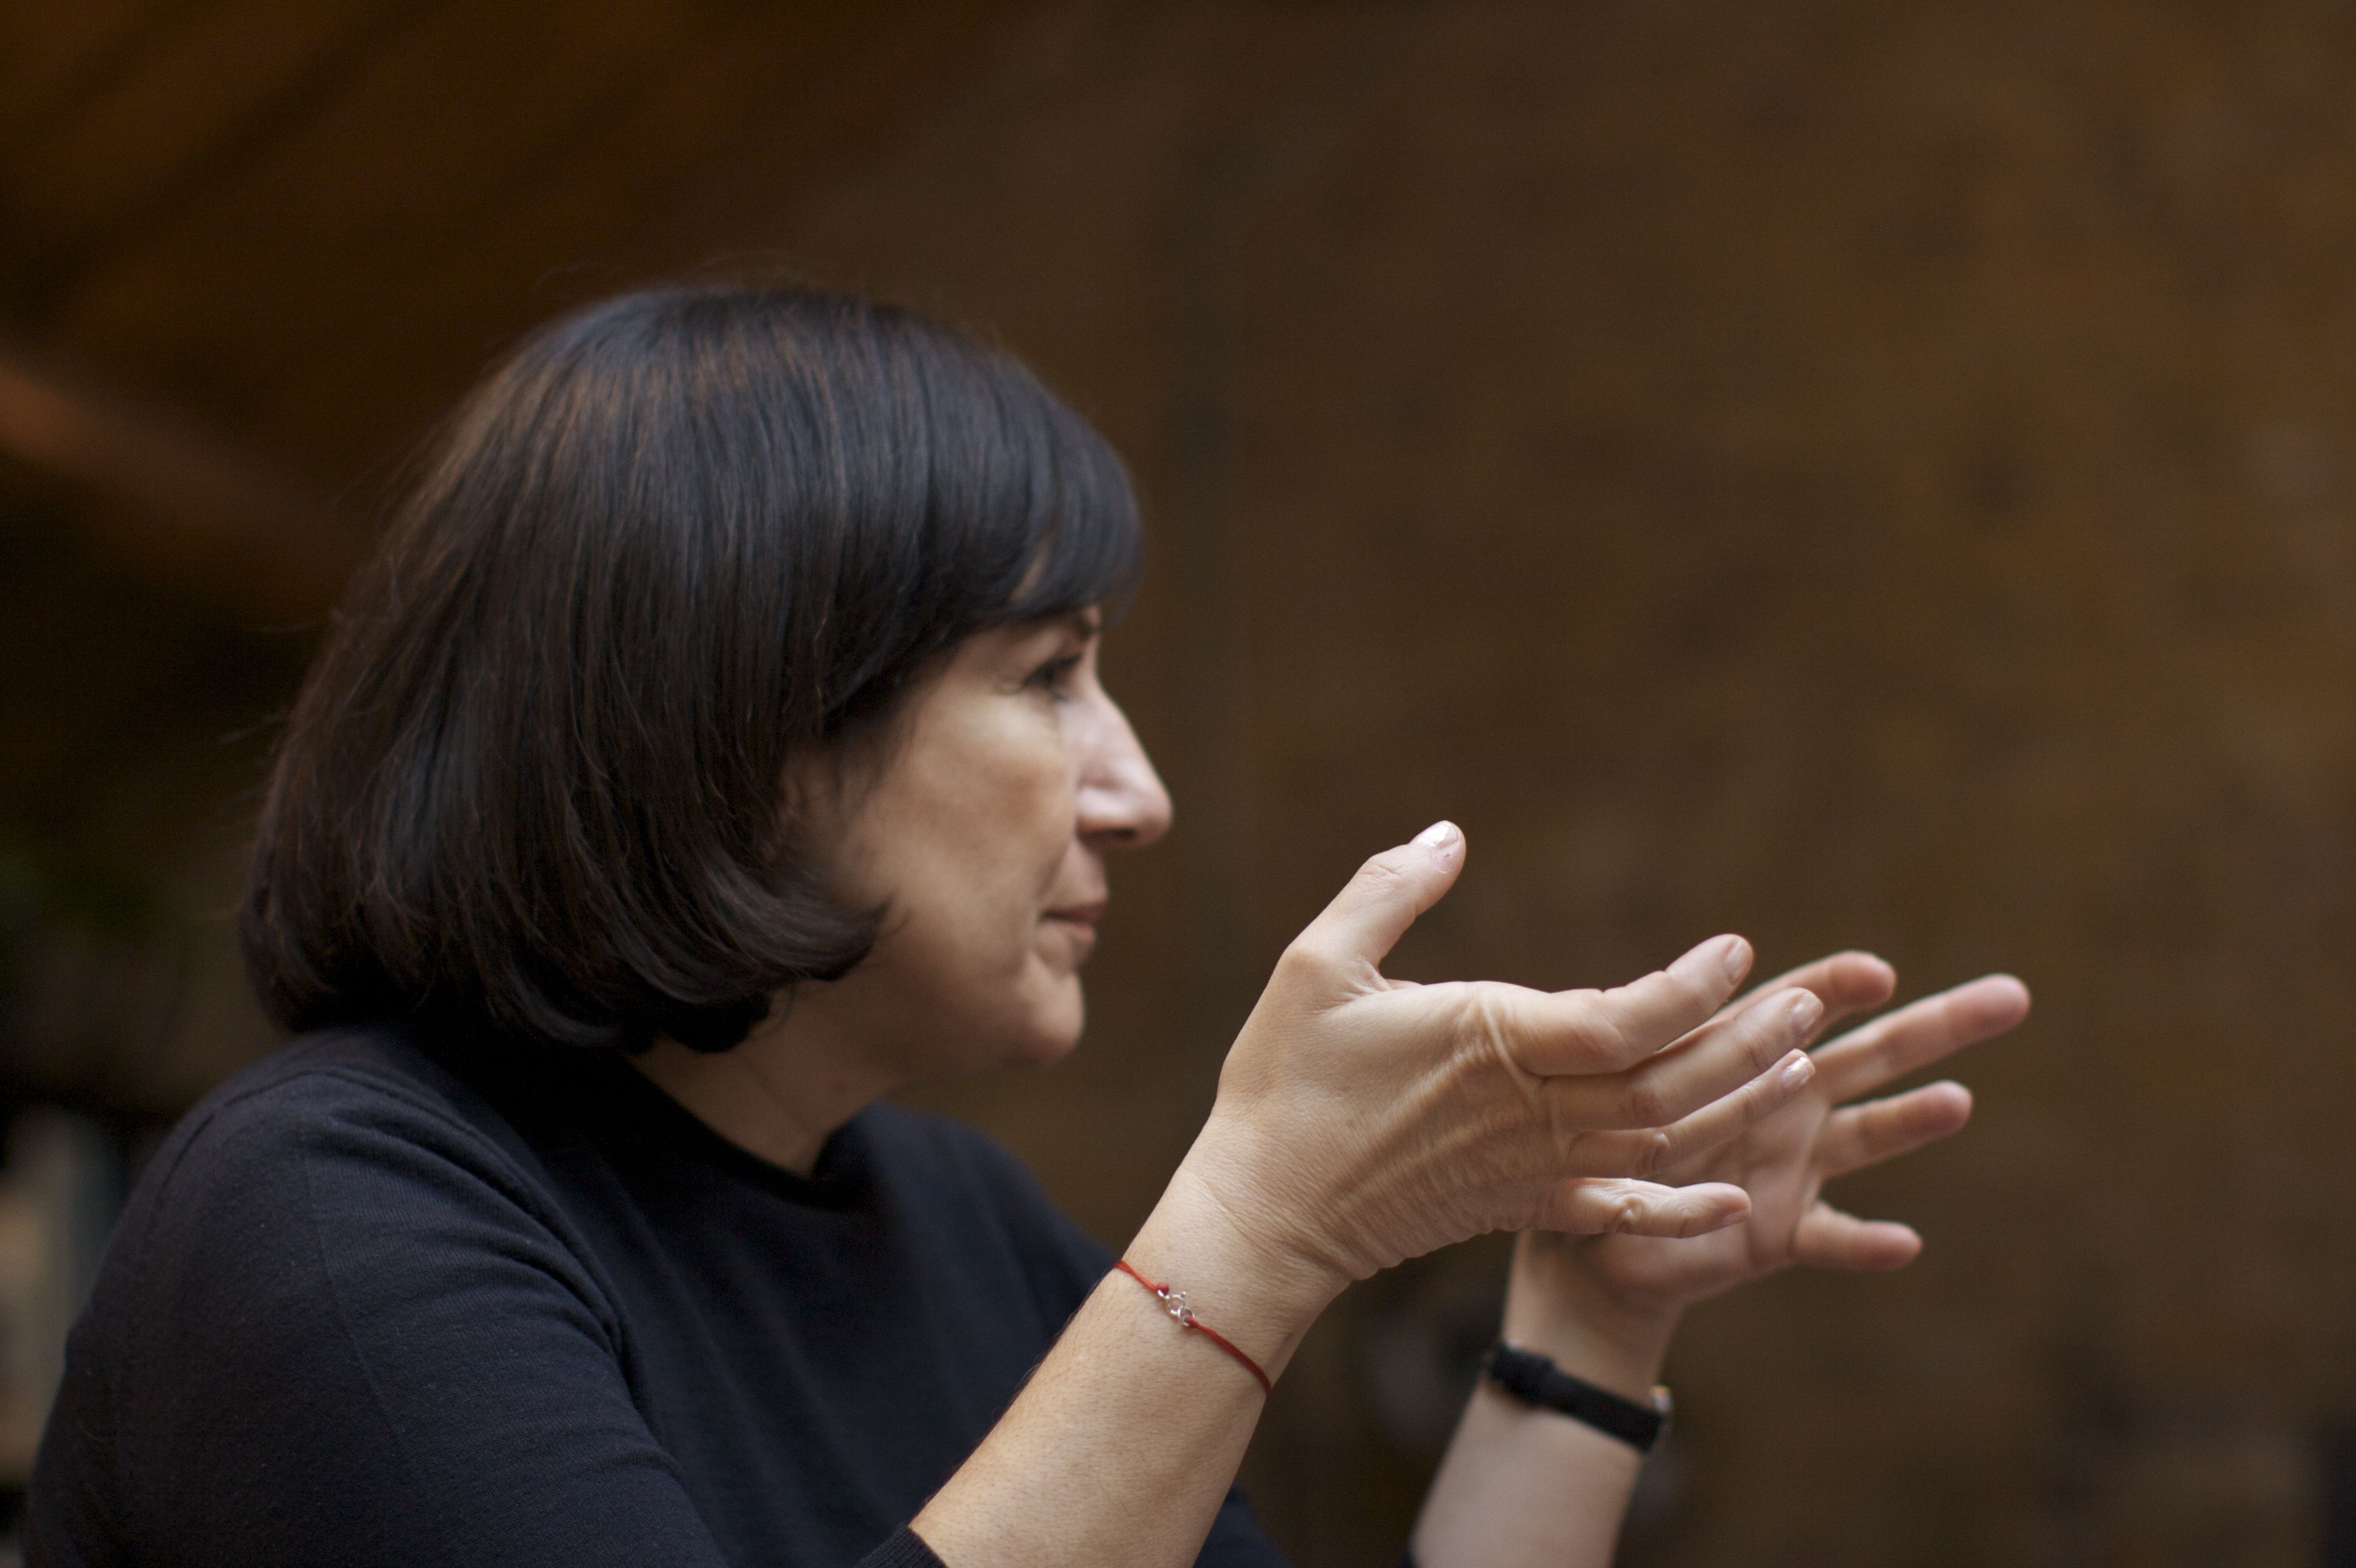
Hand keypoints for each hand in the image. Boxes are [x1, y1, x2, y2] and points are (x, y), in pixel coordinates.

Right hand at [1167, 823, 1830, 1319]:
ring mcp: (1531, 1170)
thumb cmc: (1285, 1082)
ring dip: (1734, 1108)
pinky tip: (1737, 1200)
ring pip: (1660, 1144)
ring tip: (1797, 1069)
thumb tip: (1448, 835)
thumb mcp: (1317, 963)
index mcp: (1494, 1045)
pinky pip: (1620, 1214)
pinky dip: (1684, 1209)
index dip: (1692, 989)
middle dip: (1747, 1044)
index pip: (1625, 1022)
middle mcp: (1530, 1113)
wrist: (1265, 1212)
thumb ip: (1388, 892)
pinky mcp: (1519, 1208)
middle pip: (1667, 1086)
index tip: (1738, 950)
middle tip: (1809, 1004)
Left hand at [1504, 954, 2029, 1358]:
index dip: (1838, 986)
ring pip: (1869, 1135)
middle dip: (1940, 1025)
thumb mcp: (1625, 1080)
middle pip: (1874, 1054)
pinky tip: (1903, 1243)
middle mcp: (1789, 1100)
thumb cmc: (1606, 1139)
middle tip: (2012, 995)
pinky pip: (1834, 1237)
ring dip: (1912, 1120)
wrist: (1593, 1238)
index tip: (1876, 972)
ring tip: (1957, 1101)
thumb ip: (1662, 1040)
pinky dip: (1867, 1243)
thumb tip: (1689, 984)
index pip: (1804, 1003)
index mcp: (1750, 1052)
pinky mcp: (1784, 1231)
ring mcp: (1796, 1166)